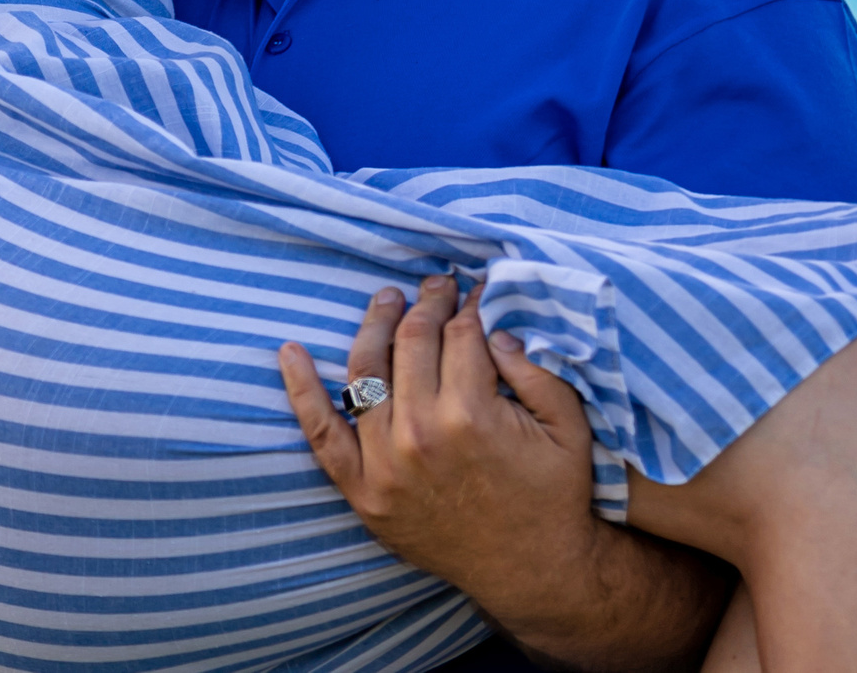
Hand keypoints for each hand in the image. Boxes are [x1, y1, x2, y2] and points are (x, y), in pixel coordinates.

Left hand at [283, 279, 637, 655]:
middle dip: (426, 304)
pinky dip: (301, 391)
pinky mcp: (362, 491)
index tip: (473, 289)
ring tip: (387, 300)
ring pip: (365, 371)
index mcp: (472, 414)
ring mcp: (384, 463)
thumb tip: (493, 322)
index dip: (468, 304)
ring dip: (374, 325)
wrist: (531, 571)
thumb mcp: (567, 426)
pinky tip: (288, 351)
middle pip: (412, 342)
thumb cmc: (553, 494)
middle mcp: (420, 433)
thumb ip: (536, 368)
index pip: (460, 333)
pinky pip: (321, 435)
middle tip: (436, 285)